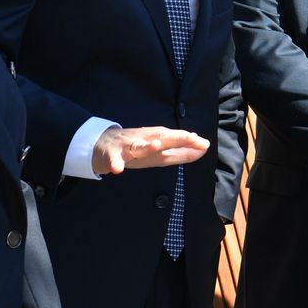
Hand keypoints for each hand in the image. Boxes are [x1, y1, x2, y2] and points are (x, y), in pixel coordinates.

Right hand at [92, 126, 209, 174]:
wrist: (103, 144)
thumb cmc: (135, 147)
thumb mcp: (158, 149)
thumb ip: (180, 151)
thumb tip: (203, 147)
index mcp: (156, 142)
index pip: (176, 141)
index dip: (190, 143)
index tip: (205, 144)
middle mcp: (144, 141)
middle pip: (162, 138)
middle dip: (177, 138)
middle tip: (193, 138)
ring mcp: (128, 147)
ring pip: (138, 146)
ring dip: (146, 146)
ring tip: (156, 146)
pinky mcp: (112, 154)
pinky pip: (113, 160)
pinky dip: (115, 163)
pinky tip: (118, 169)